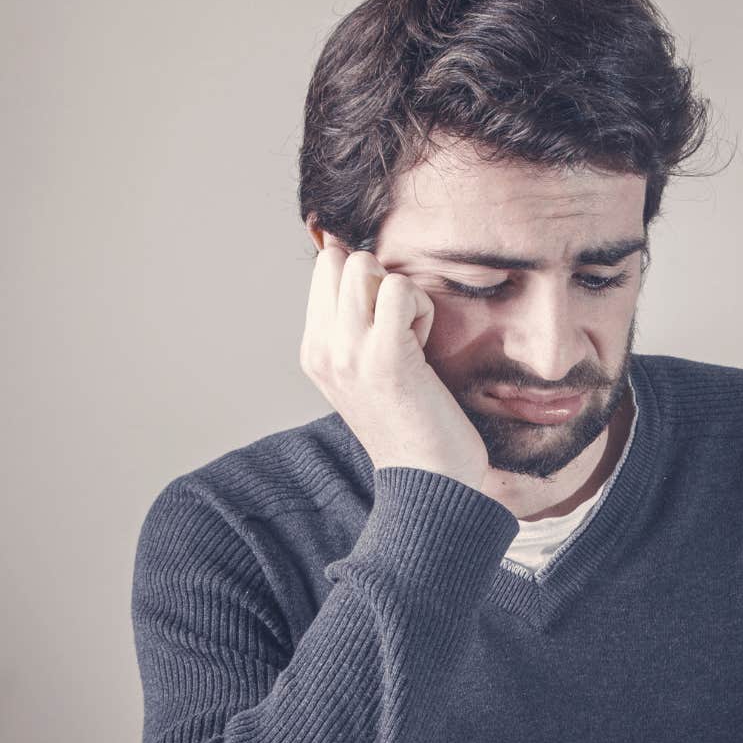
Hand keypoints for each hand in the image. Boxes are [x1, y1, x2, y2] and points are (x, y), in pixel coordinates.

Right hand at [298, 244, 490, 488]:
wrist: (428, 483)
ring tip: (412, 338)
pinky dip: (421, 307)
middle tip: (400, 327)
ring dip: (401, 293)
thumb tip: (363, 268)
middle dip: (378, 280)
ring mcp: (348, 351)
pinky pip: (399, 288)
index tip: (386, 326)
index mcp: (314, 351)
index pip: (325, 271)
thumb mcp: (367, 374)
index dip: (365, 283)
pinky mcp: (384, 354)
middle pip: (339, 260)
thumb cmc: (412, 426)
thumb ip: (356, 327)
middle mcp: (322, 349)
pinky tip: (425, 345)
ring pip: (363, 265)